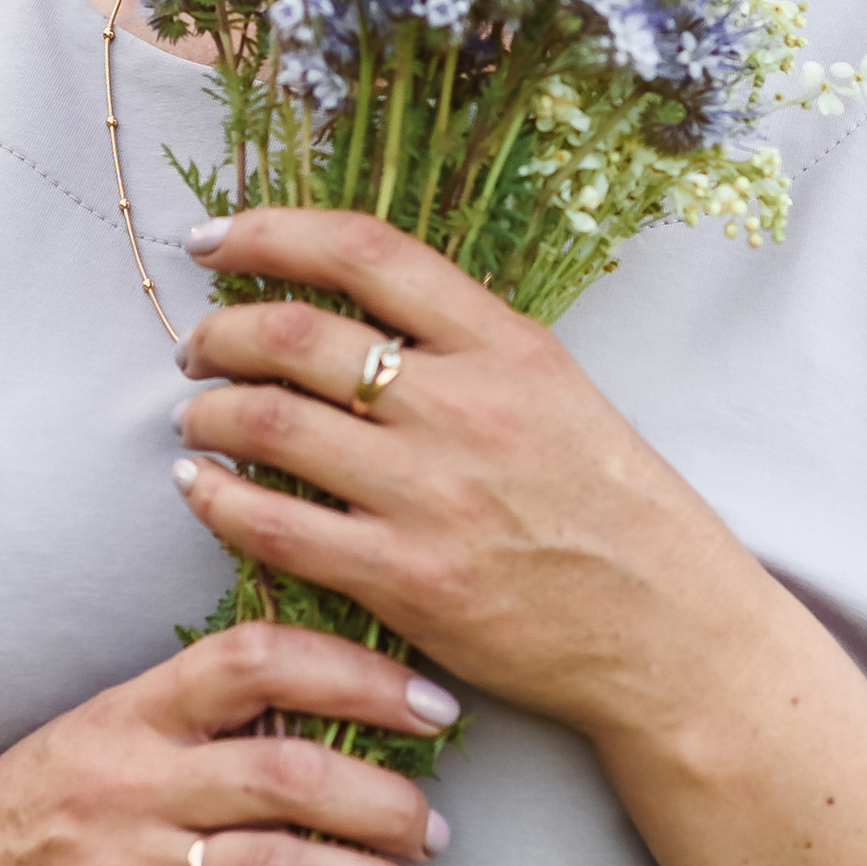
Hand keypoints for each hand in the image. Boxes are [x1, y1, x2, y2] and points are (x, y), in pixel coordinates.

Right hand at [0, 618, 453, 865]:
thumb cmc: (24, 816)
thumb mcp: (97, 735)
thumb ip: (194, 719)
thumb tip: (329, 707)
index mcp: (127, 714)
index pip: (257, 661)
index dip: (359, 674)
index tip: (430, 705)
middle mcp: (126, 785)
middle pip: (286, 773)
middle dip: (385, 798)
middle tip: (434, 819)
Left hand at [167, 207, 774, 742]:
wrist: (669, 634)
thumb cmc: (616, 514)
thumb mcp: (559, 393)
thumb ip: (466, 348)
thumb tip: (354, 313)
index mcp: (508, 345)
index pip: (367, 252)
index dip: (273, 231)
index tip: (216, 238)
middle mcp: (465, 407)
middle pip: (297, 334)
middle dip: (222, 331)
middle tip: (197, 348)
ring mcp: (432, 495)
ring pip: (271, 424)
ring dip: (210, 412)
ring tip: (197, 416)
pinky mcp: (406, 580)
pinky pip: (274, 528)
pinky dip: (218, 500)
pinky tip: (200, 489)